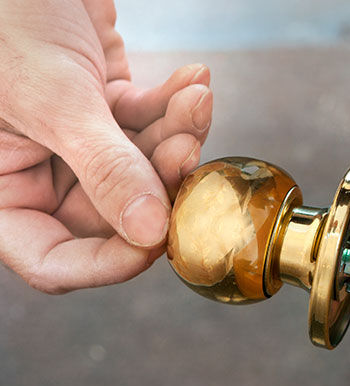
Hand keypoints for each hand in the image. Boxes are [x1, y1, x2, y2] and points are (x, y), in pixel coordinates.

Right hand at [0, 0, 211, 292]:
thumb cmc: (7, 18)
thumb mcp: (54, 99)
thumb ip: (104, 168)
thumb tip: (149, 233)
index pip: (53, 258)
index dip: (108, 261)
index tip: (161, 239)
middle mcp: (35, 172)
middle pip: (115, 212)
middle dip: (160, 182)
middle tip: (188, 151)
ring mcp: (74, 141)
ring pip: (143, 167)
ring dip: (178, 137)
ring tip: (195, 101)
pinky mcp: (104, 107)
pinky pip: (149, 123)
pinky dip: (175, 106)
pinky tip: (193, 79)